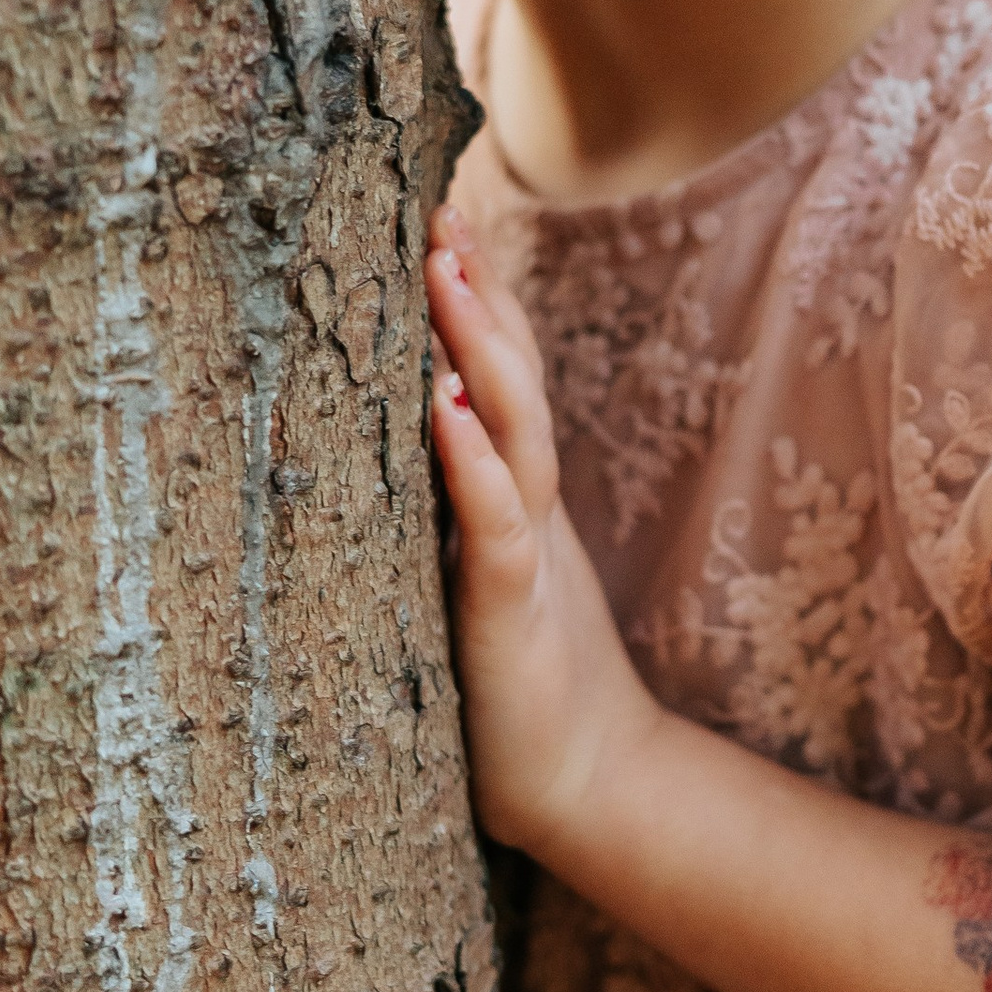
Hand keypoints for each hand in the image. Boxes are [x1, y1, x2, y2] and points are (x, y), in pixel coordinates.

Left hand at [423, 208, 661, 858]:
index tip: (439, 215)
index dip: (479, 297)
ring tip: (443, 271)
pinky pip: (497, 524)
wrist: (584, 785)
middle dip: (477, 292)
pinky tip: (447, 414)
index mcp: (514, 493)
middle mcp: (526, 505)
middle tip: (438, 206)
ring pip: (509, 430)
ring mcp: (524, 551)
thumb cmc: (515, 685)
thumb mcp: (476, 576)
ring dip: (478, 349)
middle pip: (509, 377)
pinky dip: (474, 465)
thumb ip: (454, 510)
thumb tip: (407, 433)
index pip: (498, 375)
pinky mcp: (512, 608)